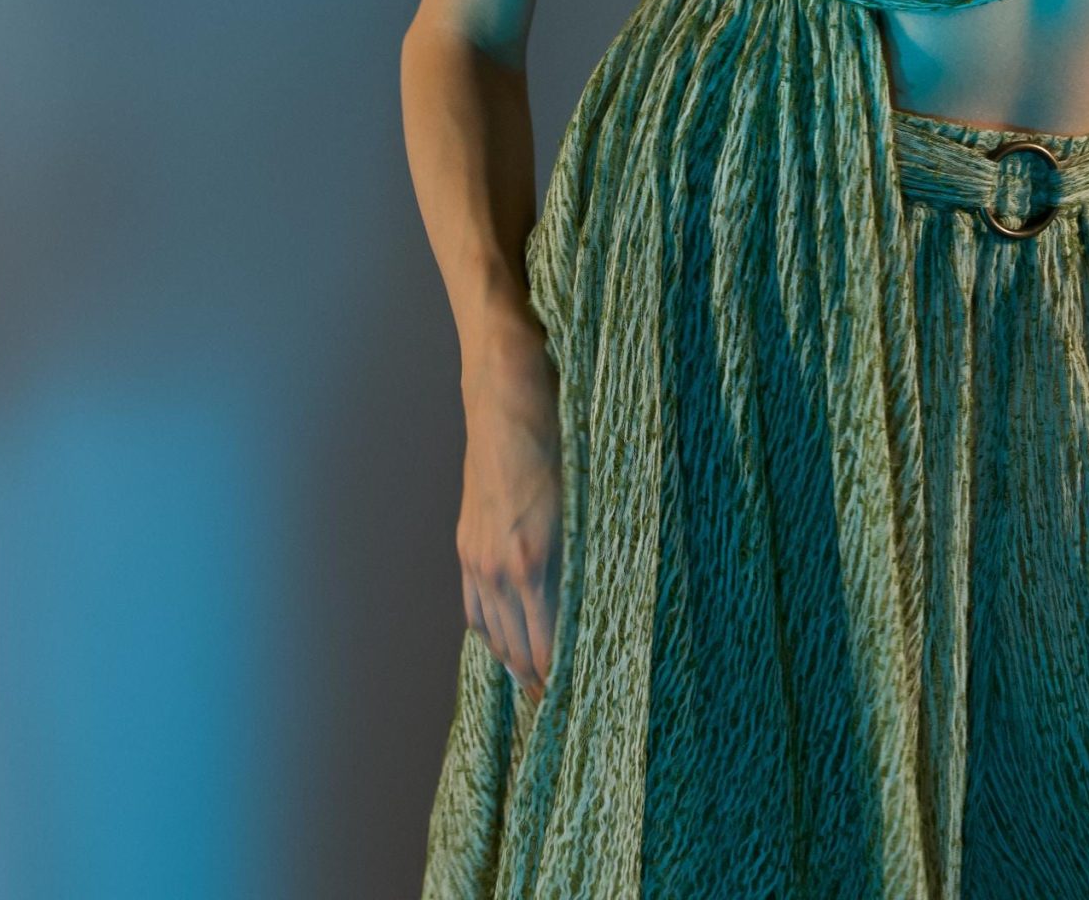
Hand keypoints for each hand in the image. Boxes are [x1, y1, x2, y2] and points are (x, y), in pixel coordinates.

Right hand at [457, 325, 563, 704]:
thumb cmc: (563, 423)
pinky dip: (493, 635)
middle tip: (574, 707)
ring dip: (518, 665)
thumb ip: (600, 544)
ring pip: (494, 635)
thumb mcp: (594, 485)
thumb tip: (621, 591)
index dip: (569, 677)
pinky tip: (509, 646)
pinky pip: (475, 608)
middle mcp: (501, 564)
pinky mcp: (467, 540)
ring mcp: (477, 553)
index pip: (550, 645)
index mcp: (536, 555)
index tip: (594, 697)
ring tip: (544, 689)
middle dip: (546, 682)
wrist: (505, 382)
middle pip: (521, 650)